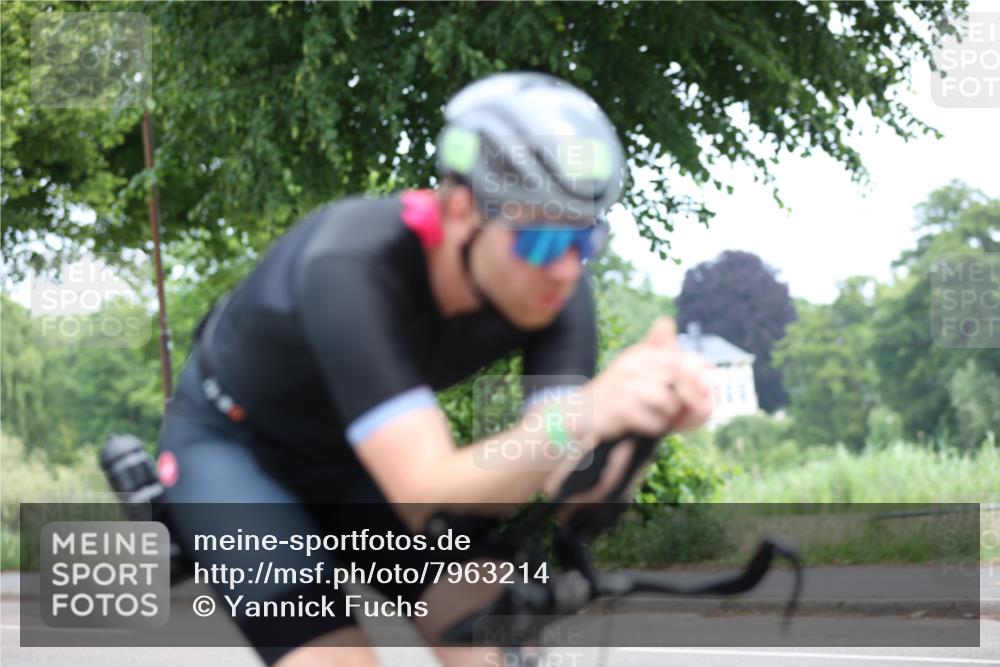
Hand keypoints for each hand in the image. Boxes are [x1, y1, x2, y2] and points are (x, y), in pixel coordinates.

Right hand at [581, 317, 714, 440]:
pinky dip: (655, 426)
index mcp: (638, 353)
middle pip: (676, 379)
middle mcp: (631, 365)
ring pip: (667, 400)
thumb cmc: (617, 392)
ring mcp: (624, 386)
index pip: (678, 361)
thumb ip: (656, 349)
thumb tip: (669, 321)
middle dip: (683, 398)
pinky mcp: (621, 408)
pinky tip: (646, 425)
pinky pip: (654, 420)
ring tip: (660, 417)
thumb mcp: (635, 365)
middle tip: (679, 410)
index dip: (691, 379)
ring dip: (669, 414)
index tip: (695, 394)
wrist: (583, 412)